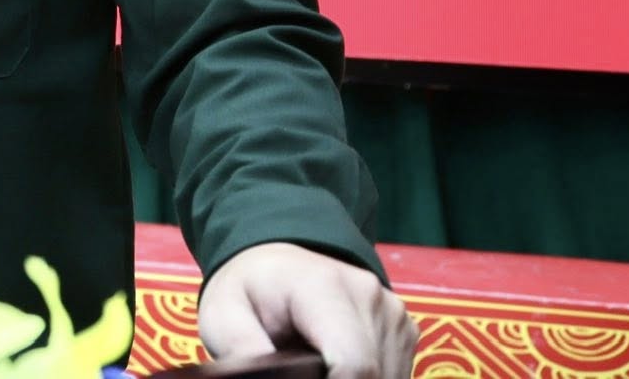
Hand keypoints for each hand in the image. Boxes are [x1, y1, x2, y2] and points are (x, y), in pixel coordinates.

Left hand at [199, 241, 416, 378]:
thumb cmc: (250, 290)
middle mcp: (368, 295)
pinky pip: (394, 373)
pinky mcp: (404, 328)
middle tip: (301, 372)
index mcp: (323, 287)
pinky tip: (334, 367)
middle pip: (372, 376)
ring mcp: (392, 311)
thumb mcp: (224, 316)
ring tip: (315, 366)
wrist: (276, 261)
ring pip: (387, 378)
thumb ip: (243, 349)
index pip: (354, 364)